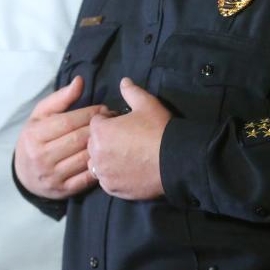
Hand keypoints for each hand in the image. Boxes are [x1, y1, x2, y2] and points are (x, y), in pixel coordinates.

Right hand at [14, 76, 111, 199]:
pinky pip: (87, 178)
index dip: (89, 114)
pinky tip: (107, 157)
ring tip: (113, 137)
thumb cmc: (36, 137)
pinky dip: (99, 167)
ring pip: (84, 158)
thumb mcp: (41, 115)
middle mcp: (41, 156)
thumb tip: (80, 81)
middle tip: (114, 121)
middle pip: (78, 139)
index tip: (104, 109)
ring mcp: (52, 175)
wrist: (24, 174)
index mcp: (34, 135)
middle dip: (99, 128)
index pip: (68, 121)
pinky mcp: (63, 191)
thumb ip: (61, 98)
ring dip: (103, 147)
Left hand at [87, 77, 170, 199]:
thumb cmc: (159, 129)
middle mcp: (96, 153)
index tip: (123, 124)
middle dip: (105, 139)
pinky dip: (112, 175)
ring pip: (97, 162)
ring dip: (106, 158)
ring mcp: (104, 173)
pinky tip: (127, 170)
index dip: (109, 121)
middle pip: (93, 143)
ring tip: (126, 155)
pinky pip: (105, 180)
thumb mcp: (147, 104)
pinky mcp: (113, 188)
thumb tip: (123, 81)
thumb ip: (131, 91)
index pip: (96, 122)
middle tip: (126, 140)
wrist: (176, 161)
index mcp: (100, 131)